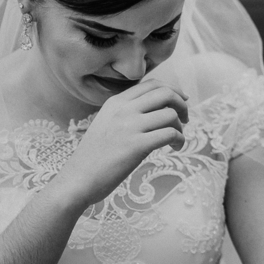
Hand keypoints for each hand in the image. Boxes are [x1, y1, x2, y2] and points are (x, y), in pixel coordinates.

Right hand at [56, 80, 188, 208]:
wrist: (77, 179)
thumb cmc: (94, 156)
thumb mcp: (106, 123)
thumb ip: (127, 113)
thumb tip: (159, 109)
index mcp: (115, 102)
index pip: (151, 84)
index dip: (172, 90)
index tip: (181, 101)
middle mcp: (123, 110)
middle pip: (166, 93)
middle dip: (182, 104)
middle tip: (185, 120)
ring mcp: (130, 127)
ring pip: (171, 114)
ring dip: (181, 127)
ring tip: (176, 139)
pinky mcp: (136, 145)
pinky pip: (170, 134)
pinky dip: (179, 140)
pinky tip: (174, 148)